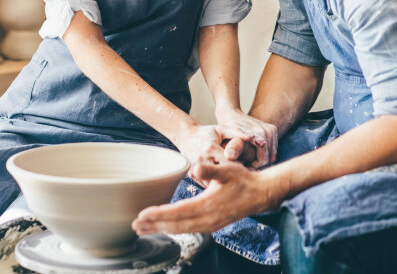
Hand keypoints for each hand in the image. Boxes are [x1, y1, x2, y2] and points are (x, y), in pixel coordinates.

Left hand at [132, 161, 284, 234]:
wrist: (260, 194)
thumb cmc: (243, 180)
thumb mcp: (228, 169)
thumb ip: (211, 169)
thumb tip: (196, 168)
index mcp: (209, 205)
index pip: (178, 212)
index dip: (159, 214)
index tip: (142, 214)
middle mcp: (208, 219)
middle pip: (176, 225)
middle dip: (154, 226)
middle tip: (135, 226)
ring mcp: (210, 225)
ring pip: (181, 229)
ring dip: (162, 229)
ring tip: (143, 229)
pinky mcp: (212, 225)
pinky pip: (188, 229)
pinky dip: (174, 229)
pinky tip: (165, 227)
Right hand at [173, 124, 252, 182]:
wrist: (187, 136)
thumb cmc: (207, 133)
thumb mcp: (221, 129)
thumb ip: (236, 132)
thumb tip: (250, 137)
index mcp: (211, 149)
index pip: (228, 163)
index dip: (237, 167)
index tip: (242, 168)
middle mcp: (202, 160)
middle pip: (220, 175)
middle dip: (229, 176)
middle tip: (236, 176)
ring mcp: (195, 168)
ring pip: (213, 181)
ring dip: (220, 181)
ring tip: (227, 178)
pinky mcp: (191, 173)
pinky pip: (205, 183)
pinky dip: (212, 182)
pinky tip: (218, 178)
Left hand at [216, 106, 277, 167]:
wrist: (231, 113)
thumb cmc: (227, 128)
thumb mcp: (229, 139)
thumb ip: (233, 148)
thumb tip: (229, 156)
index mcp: (260, 134)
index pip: (263, 159)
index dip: (253, 167)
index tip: (244, 170)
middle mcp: (269, 131)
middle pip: (269, 158)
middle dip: (258, 164)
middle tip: (245, 168)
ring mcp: (272, 130)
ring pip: (271, 155)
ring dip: (261, 159)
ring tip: (248, 162)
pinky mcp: (273, 130)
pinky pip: (272, 149)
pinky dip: (264, 154)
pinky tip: (253, 156)